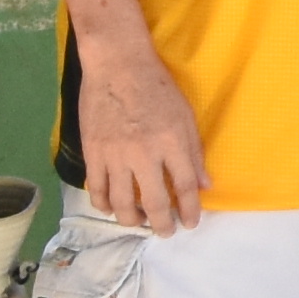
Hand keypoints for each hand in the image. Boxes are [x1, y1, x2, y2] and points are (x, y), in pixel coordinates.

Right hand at [74, 41, 209, 235]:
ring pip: (122, 203)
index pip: (186, 187)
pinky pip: (97, 189)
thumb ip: (194, 153)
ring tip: (140, 223)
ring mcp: (115, 154)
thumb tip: (205, 185)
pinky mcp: (93, 152)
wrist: (118, 65)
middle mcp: (144, 153)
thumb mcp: (185, 116)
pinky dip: (104, 204)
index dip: (191, 210)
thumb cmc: (157, 87)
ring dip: (132, 220)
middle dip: (163, 224)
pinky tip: (112, 208)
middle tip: (166, 232)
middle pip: (155, 203)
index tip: (191, 222)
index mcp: (172, 142)